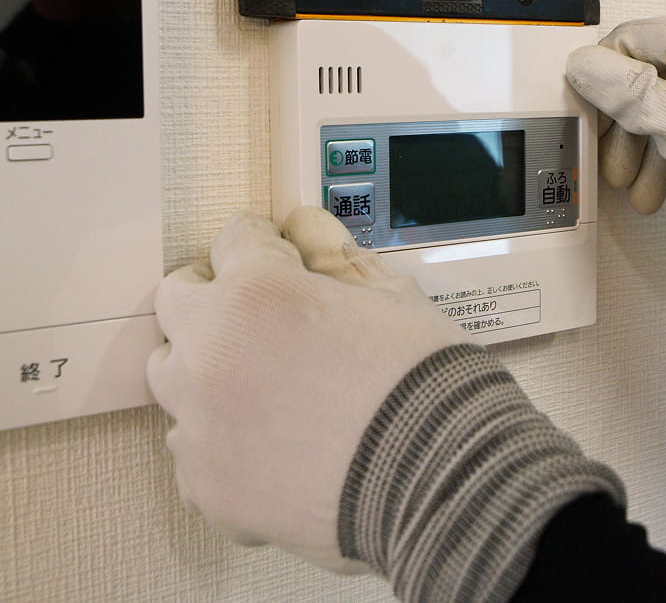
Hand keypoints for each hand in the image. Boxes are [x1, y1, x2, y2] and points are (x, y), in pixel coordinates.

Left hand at [148, 208, 621, 598]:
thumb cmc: (424, 381)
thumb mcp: (392, 297)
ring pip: (173, 378)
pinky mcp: (208, 486)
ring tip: (264, 385)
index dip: (265, 242)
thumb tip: (306, 230)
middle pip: (178, 300)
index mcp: (256, 293)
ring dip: (208, 367)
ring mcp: (201, 425)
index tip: (280, 255)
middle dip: (216, 296)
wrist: (442, 479)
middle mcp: (210, 353)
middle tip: (260, 314)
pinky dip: (223, 439)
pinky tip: (273, 445)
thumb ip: (335, 257)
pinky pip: (194, 449)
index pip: (233, 237)